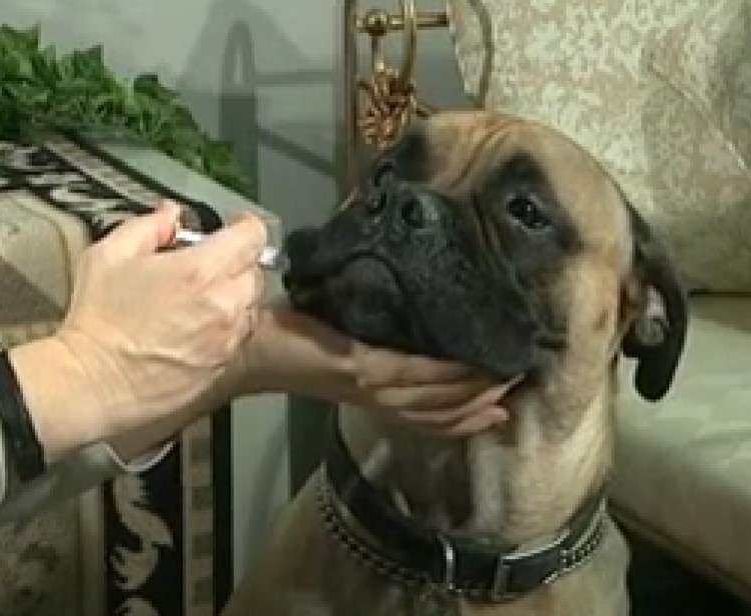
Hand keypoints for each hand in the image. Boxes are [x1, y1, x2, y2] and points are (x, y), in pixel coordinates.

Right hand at [11, 201, 265, 460]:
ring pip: (249, 305)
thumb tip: (171, 215)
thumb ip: (149, 226)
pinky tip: (189, 330)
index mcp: (200, 271)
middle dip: (232, 264)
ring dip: (231, 298)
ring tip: (191, 303)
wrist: (92, 383)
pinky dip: (223, 328)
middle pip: (254, 270)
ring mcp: (227, 338)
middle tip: (200, 269)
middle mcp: (223, 305)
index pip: (253, 235)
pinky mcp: (224, 364)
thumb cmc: (98, 322)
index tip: (235, 227)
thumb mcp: (110, 255)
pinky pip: (237, 336)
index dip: (244, 226)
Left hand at [242, 303, 514, 435]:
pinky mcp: (359, 367)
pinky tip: (473, 371)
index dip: (457, 411)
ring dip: (470, 392)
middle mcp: (369, 390)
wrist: (238, 338)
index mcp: (364, 381)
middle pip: (432, 409)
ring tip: (504, 381)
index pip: (418, 405)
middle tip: (512, 392)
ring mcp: (366, 382)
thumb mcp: (331, 324)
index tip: (495, 405)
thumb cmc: (276, 327)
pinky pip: (413, 376)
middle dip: (473, 404)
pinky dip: (447, 377)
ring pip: (430, 397)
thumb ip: (363, 324)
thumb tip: (392, 293)